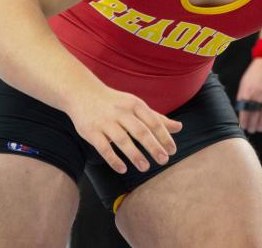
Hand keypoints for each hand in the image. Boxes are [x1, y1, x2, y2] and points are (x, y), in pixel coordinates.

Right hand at [67, 84, 182, 173]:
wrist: (82, 92)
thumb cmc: (115, 102)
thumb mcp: (136, 106)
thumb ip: (156, 118)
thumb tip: (179, 128)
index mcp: (135, 105)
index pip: (153, 122)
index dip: (164, 137)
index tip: (172, 151)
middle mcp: (121, 112)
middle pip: (140, 131)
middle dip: (153, 147)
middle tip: (163, 161)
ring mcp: (105, 122)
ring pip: (122, 140)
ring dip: (135, 155)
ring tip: (145, 167)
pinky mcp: (91, 131)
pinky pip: (103, 148)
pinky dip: (113, 159)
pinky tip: (123, 169)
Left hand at [235, 58, 261, 132]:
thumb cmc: (255, 72)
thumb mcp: (245, 82)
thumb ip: (243, 96)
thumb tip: (242, 110)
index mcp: (248, 91)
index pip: (245, 111)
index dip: (244, 121)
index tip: (244, 126)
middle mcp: (258, 95)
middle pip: (255, 115)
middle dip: (253, 124)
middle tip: (252, 130)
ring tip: (260, 129)